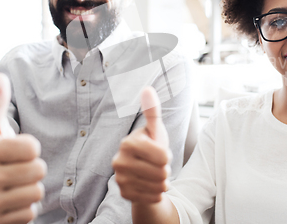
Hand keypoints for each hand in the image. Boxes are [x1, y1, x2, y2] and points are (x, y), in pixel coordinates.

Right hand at [0, 73, 45, 223]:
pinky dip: (24, 208)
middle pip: (38, 170)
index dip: (30, 147)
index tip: (16, 149)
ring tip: (14, 184)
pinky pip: (29, 214)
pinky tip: (11, 200)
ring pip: (36, 193)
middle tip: (17, 168)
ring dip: (30, 188)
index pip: (33, 147)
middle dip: (32, 168)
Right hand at [112, 87, 171, 203]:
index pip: (163, 156)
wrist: (143, 171)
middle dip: (165, 170)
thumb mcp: (155, 129)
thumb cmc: (151, 146)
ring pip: (158, 186)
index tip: (160, 152)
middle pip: (161, 173)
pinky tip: (150, 185)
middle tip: (157, 165)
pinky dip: (157, 192)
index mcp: (128, 143)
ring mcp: (120, 179)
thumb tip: (147, 89)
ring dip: (162, 182)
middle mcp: (119, 161)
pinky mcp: (123, 194)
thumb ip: (152, 112)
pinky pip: (153, 197)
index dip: (167, 156)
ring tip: (154, 174)